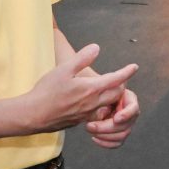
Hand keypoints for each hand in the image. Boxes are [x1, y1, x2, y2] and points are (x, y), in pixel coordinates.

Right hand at [23, 44, 137, 133]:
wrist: (33, 115)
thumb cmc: (47, 91)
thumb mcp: (63, 69)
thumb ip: (82, 58)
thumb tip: (96, 48)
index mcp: (90, 89)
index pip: (115, 79)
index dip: (126, 72)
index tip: (134, 67)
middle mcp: (93, 103)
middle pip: (116, 94)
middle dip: (121, 84)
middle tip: (121, 76)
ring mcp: (87, 114)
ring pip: (108, 104)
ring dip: (112, 95)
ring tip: (110, 87)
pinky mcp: (81, 120)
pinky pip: (98, 112)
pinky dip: (102, 105)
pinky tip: (94, 100)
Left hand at [85, 87, 139, 147]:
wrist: (96, 101)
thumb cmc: (99, 93)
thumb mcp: (102, 91)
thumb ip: (105, 96)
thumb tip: (106, 102)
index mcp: (129, 100)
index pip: (133, 108)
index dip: (126, 115)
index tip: (116, 119)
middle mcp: (131, 114)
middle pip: (125, 126)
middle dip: (106, 128)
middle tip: (90, 125)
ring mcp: (127, 125)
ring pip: (121, 136)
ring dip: (104, 136)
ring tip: (90, 129)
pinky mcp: (120, 134)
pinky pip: (116, 143)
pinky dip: (104, 142)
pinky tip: (94, 137)